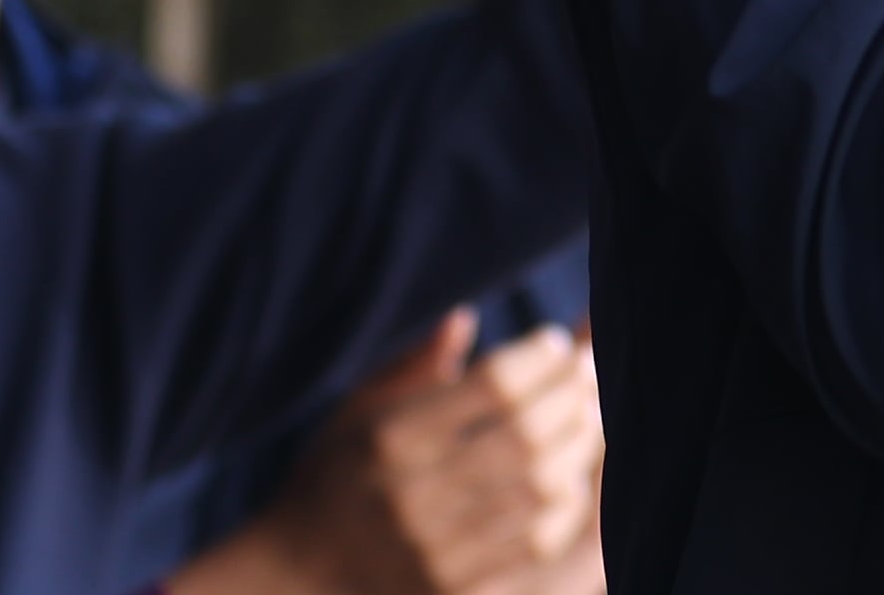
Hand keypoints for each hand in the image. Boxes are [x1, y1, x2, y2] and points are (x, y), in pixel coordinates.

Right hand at [177, 312, 605, 594]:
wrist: (293, 579)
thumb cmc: (335, 479)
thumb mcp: (358, 413)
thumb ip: (414, 366)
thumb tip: (463, 316)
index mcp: (389, 439)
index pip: (493, 385)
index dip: (539, 358)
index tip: (556, 342)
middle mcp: (410, 494)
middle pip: (526, 434)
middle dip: (573, 395)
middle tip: (589, 374)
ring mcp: (434, 548)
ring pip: (541, 486)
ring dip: (580, 445)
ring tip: (591, 417)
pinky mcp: (453, 589)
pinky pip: (536, 540)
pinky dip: (565, 501)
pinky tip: (572, 474)